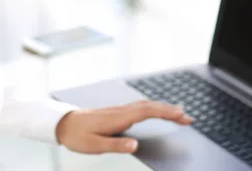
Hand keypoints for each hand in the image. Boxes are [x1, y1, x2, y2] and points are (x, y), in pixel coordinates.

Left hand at [55, 100, 192, 153]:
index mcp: (118, 118)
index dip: (166, 113)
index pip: (147, 112)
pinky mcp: (116, 113)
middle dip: (170, 111)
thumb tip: (135, 144)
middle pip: (150, 107)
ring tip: (179, 115)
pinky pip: (139, 108)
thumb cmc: (77, 135)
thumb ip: (115, 145)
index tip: (182, 116)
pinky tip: (156, 112)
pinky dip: (152, 108)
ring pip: (145, 106)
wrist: (62, 123)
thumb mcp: (94, 145)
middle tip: (189, 118)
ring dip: (162, 108)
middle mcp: (120, 111)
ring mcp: (118, 110)